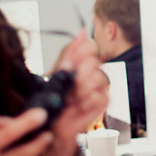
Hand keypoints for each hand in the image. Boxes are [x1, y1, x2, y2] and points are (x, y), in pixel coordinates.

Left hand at [43, 32, 106, 155]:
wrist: (52, 123)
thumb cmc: (53, 98)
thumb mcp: (56, 71)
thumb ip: (70, 52)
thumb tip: (81, 32)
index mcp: (80, 61)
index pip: (90, 46)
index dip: (79, 55)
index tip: (69, 65)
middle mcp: (91, 72)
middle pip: (94, 61)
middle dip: (78, 74)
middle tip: (68, 85)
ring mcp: (99, 86)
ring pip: (99, 77)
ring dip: (82, 90)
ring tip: (72, 97)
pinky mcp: (103, 101)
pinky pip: (102, 96)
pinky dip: (87, 102)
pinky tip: (79, 105)